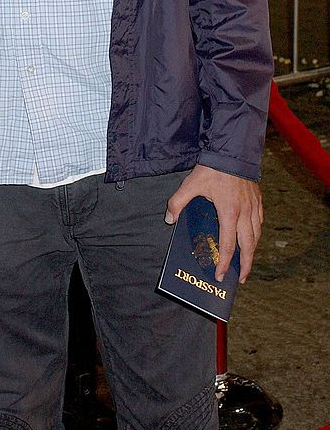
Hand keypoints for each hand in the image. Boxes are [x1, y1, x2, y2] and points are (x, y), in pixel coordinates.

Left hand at [165, 165, 262, 283]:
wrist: (233, 150)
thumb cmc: (212, 168)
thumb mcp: (191, 184)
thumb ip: (178, 202)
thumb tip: (169, 219)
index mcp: (229, 212)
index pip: (228, 245)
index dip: (224, 263)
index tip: (220, 275)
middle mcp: (245, 213)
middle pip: (249, 246)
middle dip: (245, 265)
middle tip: (240, 279)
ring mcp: (254, 207)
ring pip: (257, 235)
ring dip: (252, 251)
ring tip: (247, 263)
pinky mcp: (258, 200)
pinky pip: (260, 222)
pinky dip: (257, 234)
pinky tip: (252, 237)